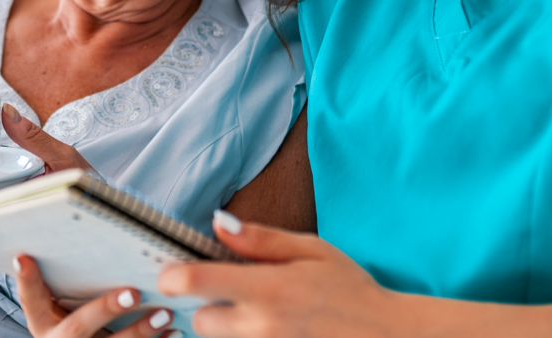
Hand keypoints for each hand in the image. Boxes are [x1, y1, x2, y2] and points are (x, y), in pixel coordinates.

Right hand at [15, 254, 179, 337]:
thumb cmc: (78, 322)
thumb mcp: (64, 306)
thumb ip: (70, 279)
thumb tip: (84, 231)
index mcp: (43, 323)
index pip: (30, 300)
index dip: (26, 280)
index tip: (24, 256)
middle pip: (79, 327)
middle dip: (106, 309)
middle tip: (133, 292)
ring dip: (140, 331)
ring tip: (165, 313)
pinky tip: (175, 331)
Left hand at [158, 211, 399, 337]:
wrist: (382, 333)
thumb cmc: (348, 286)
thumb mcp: (310, 249)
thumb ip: (259, 239)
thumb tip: (217, 223)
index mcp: (268, 287)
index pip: (195, 281)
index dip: (171, 274)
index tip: (169, 269)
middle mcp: (260, 324)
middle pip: (200, 320)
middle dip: (205, 304)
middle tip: (229, 288)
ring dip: (224, 323)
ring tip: (254, 306)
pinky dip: (243, 335)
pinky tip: (267, 321)